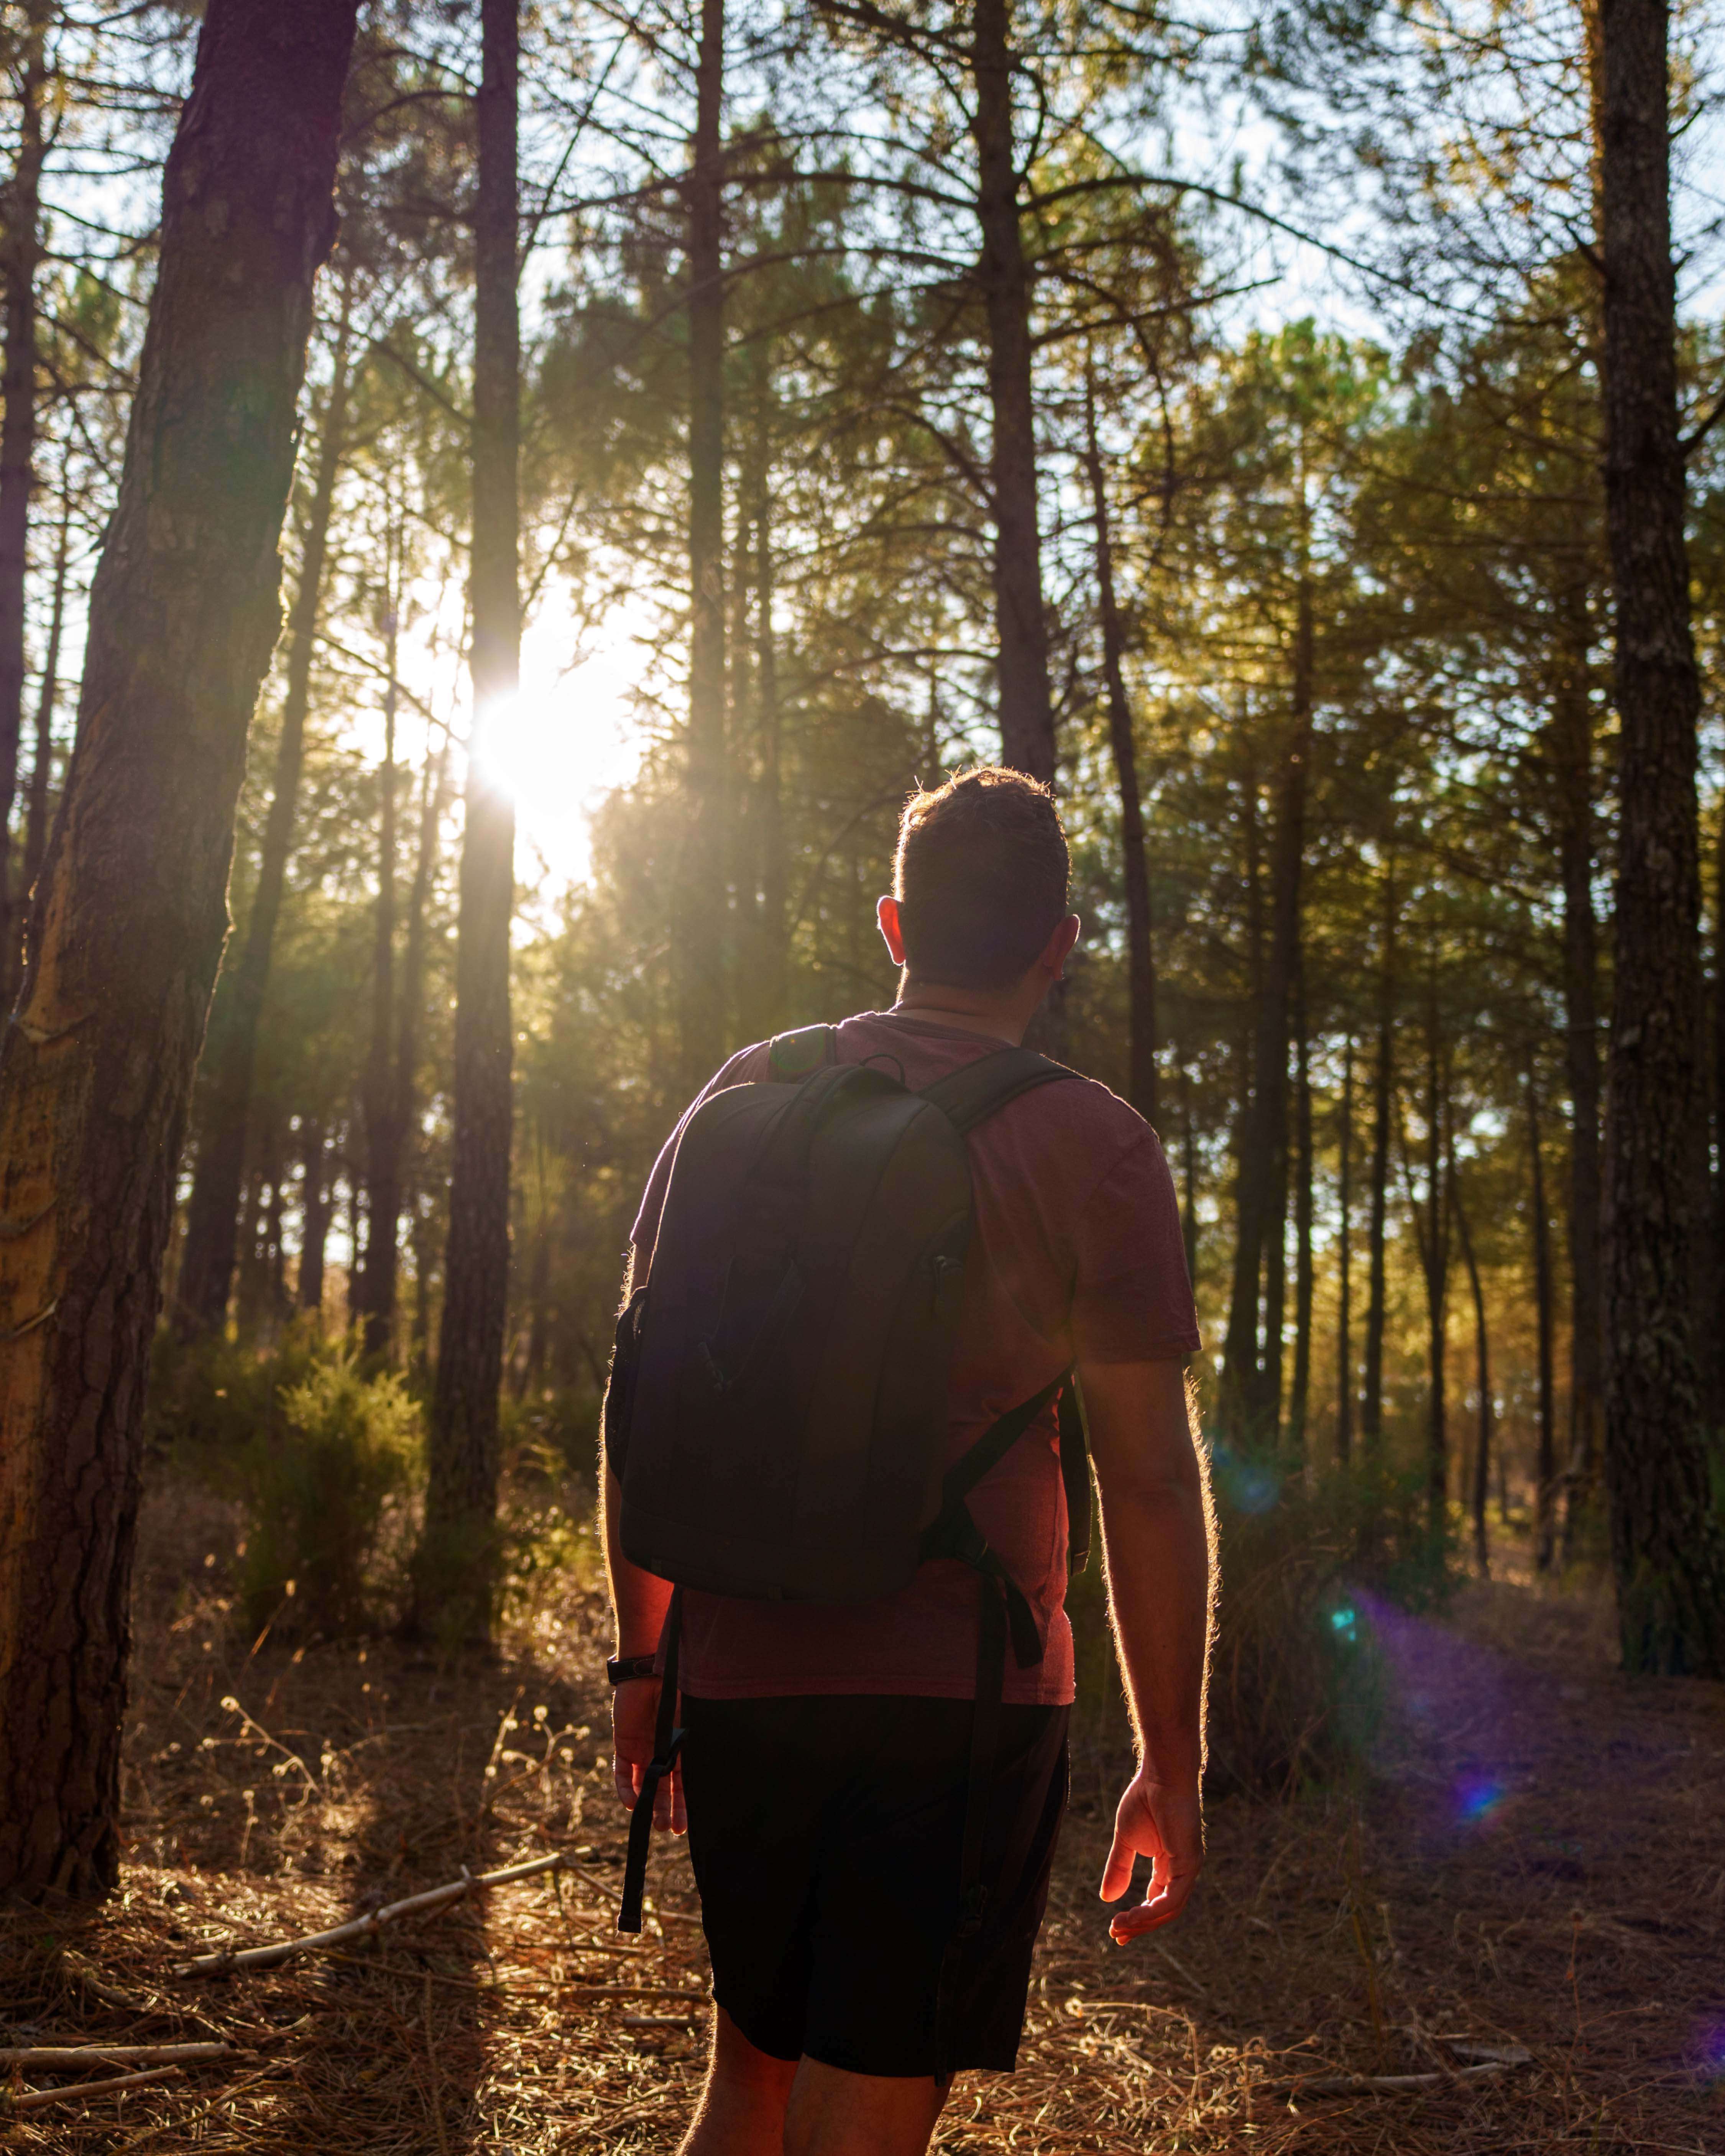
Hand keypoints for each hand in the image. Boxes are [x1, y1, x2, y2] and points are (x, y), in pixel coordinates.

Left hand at [610, 1678, 684, 1833]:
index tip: (684, 1828)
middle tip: (668, 1828)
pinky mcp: (623, 1746)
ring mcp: (642, 1751)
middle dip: (666, 1811)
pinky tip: (630, 1804)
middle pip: (663, 1790)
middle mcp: (662, 1754)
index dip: (684, 1807)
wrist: (651, 1672)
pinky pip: (623, 1773)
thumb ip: (694, 1746)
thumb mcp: (693, 1722)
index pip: (683, 1785)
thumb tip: (713, 1772)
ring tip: (653, 1823)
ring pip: (644, 1786)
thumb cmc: (679, 1693)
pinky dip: (625, 1789)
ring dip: (647, 1805)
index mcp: (681, 1749)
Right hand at [1100, 1767, 1200, 1942]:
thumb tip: (1107, 1898)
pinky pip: (1173, 1898)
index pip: (1156, 1900)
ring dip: (1143, 1923)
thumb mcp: (1126, 1840)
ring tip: (1119, 1927)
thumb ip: (1119, 1868)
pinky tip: (1135, 1915)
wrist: (1160, 1776)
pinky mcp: (1189, 1863)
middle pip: (1163, 1911)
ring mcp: (1188, 1868)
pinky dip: (1153, 1911)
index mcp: (1169, 1865)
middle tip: (1116, 1936)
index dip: (1137, 1918)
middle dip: (1139, 1926)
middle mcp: (1182, 1871)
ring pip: (1169, 1910)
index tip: (1115, 1929)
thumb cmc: (1145, 1800)